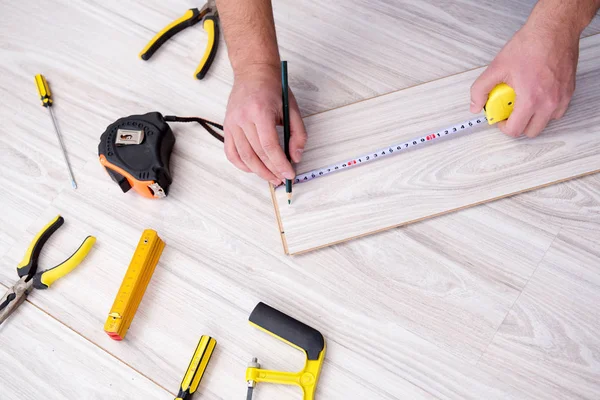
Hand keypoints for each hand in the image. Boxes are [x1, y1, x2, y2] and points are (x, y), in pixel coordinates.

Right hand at [223, 64, 306, 184]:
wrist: (253, 72)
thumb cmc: (273, 89)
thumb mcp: (292, 108)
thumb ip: (298, 134)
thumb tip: (295, 157)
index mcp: (260, 111)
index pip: (270, 146)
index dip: (280, 163)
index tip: (289, 173)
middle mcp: (243, 118)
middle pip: (257, 154)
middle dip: (271, 171)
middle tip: (282, 179)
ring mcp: (232, 123)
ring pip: (244, 156)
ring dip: (258, 171)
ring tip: (271, 178)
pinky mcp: (226, 127)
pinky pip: (231, 152)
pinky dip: (242, 165)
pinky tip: (253, 169)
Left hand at [470, 17, 578, 137]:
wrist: (553, 29)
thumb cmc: (530, 45)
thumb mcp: (496, 68)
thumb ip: (480, 90)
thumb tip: (475, 106)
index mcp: (531, 99)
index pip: (515, 130)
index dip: (503, 127)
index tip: (500, 119)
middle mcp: (549, 102)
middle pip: (531, 131)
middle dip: (518, 125)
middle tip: (510, 111)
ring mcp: (561, 97)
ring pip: (546, 122)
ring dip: (533, 117)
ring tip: (523, 101)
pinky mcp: (569, 91)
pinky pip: (557, 111)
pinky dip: (546, 109)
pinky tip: (537, 96)